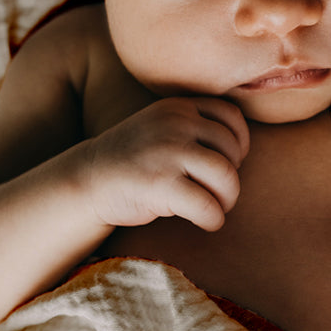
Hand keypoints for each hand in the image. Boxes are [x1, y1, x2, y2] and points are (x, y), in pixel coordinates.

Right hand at [83, 97, 249, 230]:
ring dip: (227, 200)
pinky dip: (213, 219)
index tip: (229, 163)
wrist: (88, 179)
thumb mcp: (162, 127)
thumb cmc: (133, 159)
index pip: (231, 117)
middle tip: (219, 194)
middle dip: (232, 177)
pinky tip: (206, 222)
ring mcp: (167, 152)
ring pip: (225, 177)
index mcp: (178, 107)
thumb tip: (242, 152)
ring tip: (215, 208)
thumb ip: (194, 128)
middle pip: (232, 151)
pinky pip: (207, 206)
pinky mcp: (161, 185)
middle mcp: (175, 124)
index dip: (239, 143)